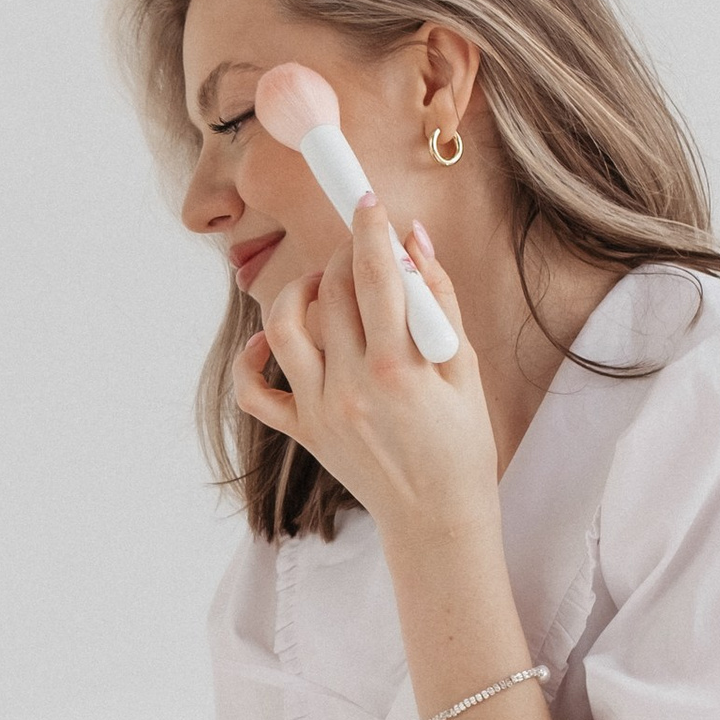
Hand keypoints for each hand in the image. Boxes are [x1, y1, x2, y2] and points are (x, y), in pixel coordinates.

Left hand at [235, 200, 499, 548]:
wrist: (436, 521)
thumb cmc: (461, 445)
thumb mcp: (465, 369)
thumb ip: (440, 301)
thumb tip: (416, 241)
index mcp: (399, 368)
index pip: (375, 277)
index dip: (369, 229)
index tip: (366, 198)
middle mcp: (351, 386)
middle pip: (331, 292)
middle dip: (345, 254)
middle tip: (363, 246)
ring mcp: (319, 410)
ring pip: (283, 328)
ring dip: (299, 292)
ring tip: (324, 285)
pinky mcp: (301, 432)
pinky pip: (254, 392)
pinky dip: (253, 359)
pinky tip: (273, 341)